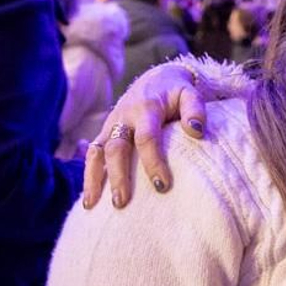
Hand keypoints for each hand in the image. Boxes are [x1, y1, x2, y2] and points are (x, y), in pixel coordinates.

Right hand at [81, 66, 207, 209]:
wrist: (155, 79)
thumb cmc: (176, 92)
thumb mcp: (190, 93)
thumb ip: (195, 109)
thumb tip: (196, 131)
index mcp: (145, 109)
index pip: (147, 138)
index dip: (153, 162)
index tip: (163, 186)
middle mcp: (123, 118)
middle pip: (116, 148)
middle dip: (118, 176)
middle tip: (122, 202)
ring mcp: (110, 126)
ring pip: (97, 152)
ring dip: (94, 179)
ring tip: (93, 206)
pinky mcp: (104, 134)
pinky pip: (91, 155)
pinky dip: (88, 176)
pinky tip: (89, 201)